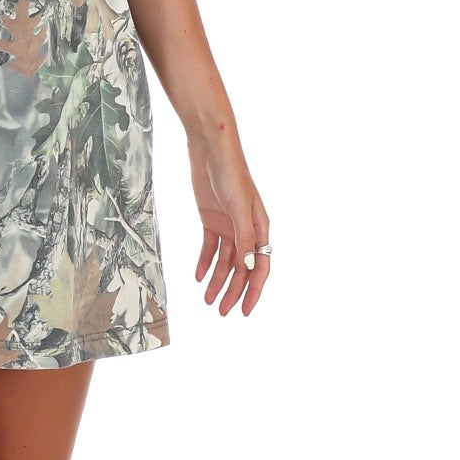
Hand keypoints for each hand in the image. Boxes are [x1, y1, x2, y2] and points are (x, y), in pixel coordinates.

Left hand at [187, 129, 269, 317]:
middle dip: (233, 291)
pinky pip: (209, 247)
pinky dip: (205, 262)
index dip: (253, 290)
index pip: (260, 267)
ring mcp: (228, 225)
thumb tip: (250, 265)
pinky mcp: (211, 219)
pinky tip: (198, 276)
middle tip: (221, 311)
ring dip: (217, 281)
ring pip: (225, 261)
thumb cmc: (231, 173)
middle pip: (242, 268)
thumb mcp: (238, 207)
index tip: (245, 311)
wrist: (211, 148)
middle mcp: (246, 229)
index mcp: (260, 228)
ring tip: (207, 300)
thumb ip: (245, 237)